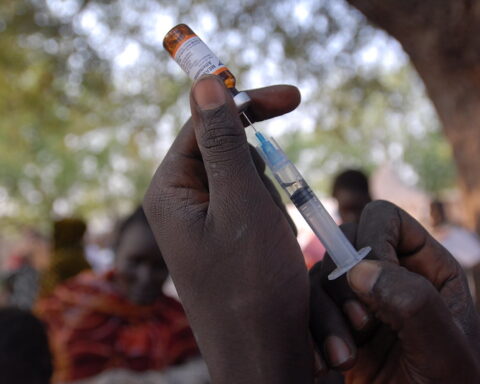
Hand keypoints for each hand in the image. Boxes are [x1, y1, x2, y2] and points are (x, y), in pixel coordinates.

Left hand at [144, 76, 312, 382]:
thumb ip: (222, 141)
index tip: (293, 97)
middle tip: (271, 218)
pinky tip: (274, 256)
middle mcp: (179, 204)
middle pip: (228, 156)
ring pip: (247, 184)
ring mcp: (202, 224)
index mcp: (169, 190)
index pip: (204, 124)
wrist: (265, 359)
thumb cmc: (254, 286)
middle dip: (262, 177)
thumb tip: (204, 81)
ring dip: (271, 206)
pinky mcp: (223, 240)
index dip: (246, 105)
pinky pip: (253, 211)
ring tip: (272, 248)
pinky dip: (272, 223)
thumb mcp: (242, 203)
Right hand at [310, 201, 479, 382]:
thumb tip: (360, 269)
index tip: (370, 281)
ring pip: (319, 277)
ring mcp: (357, 301)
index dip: (373, 239)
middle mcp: (387, 276)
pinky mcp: (333, 326)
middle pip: (343, 242)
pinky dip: (309, 334)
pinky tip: (325, 365)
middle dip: (343, 284)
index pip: (386, 220)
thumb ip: (414, 304)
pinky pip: (304, 309)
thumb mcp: (444, 353)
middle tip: (360, 325)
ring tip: (344, 359)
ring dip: (325, 317)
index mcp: (424, 268)